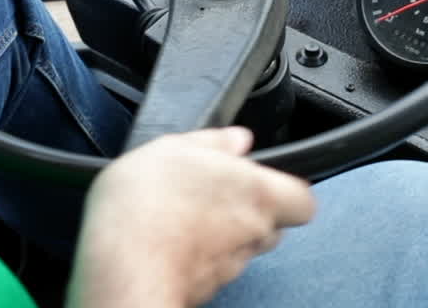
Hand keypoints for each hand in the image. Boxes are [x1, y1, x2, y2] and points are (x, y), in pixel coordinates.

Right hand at [70, 127, 315, 307]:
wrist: (123, 268)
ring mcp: (231, 266)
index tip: (259, 178)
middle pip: (270, 223)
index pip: (303, 200)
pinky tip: (166, 241)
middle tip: (212, 193)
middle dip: (246, 210)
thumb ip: (214, 141)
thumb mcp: (174, 148)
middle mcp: (253, 233)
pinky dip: (196, 255)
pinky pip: (211, 267)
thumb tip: (237, 139)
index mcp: (258, 193)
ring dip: (220, 233)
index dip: (286, 190)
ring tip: (182, 216)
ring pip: (240, 247)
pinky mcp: (206, 288)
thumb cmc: (149, 206)